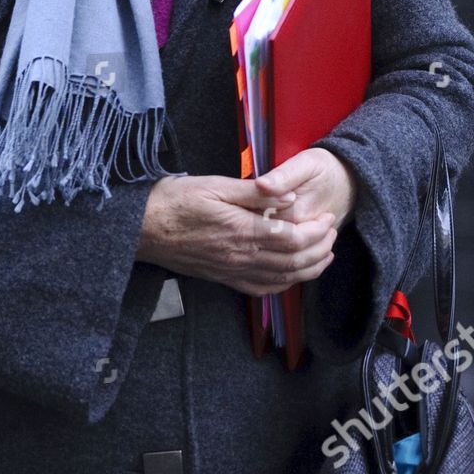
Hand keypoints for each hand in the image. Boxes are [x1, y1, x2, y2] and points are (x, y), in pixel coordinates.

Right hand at [135, 148, 357, 296]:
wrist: (140, 228)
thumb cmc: (174, 200)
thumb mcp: (215, 185)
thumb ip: (255, 192)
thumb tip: (289, 194)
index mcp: (242, 231)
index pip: (293, 238)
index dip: (317, 231)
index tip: (328, 218)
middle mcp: (240, 257)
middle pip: (294, 262)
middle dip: (320, 249)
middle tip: (332, 233)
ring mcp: (232, 271)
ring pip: (282, 279)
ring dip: (309, 269)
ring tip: (324, 255)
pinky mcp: (222, 278)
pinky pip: (260, 289)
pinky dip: (284, 285)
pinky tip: (292, 275)